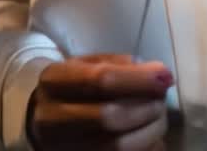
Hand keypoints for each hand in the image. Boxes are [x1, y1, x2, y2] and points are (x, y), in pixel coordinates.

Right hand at [28, 54, 172, 149]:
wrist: (40, 117)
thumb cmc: (74, 85)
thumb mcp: (90, 64)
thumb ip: (123, 66)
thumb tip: (161, 75)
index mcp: (54, 80)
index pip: (101, 80)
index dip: (138, 80)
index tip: (166, 78)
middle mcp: (51, 117)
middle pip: (109, 117)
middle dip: (145, 109)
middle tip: (161, 102)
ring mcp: (60, 147)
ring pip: (115, 147)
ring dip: (148, 133)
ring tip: (158, 120)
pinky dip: (143, 150)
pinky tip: (151, 140)